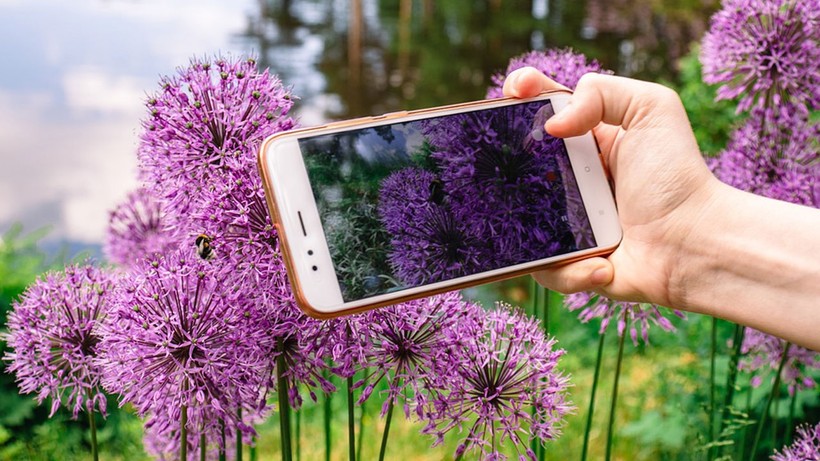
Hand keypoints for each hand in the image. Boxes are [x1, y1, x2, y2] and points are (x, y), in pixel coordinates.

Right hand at [503, 67, 717, 306]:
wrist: (696, 245)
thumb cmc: (676, 177)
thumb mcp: (651, 109)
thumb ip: (601, 93)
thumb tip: (552, 126)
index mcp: (585, 141)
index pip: (541, 110)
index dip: (521, 95)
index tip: (516, 91)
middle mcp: (568, 180)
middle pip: (515, 163)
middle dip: (503, 160)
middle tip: (512, 159)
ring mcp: (565, 223)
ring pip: (517, 219)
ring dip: (532, 222)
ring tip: (578, 226)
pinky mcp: (569, 264)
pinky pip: (544, 269)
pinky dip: (571, 269)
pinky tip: (602, 264)